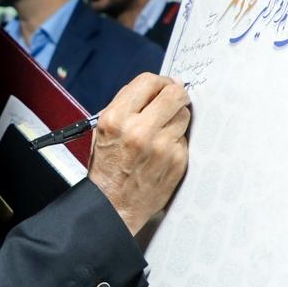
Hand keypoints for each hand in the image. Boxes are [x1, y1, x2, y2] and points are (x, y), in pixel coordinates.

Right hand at [87, 74, 190, 234]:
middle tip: (174, 99)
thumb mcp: (103, 130)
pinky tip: (163, 151)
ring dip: (177, 117)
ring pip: (184, 114)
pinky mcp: (176, 160)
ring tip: (164, 130)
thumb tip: (155, 87)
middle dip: (176, 93)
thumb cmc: (107, 166)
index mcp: (116, 118)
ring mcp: (161, 146)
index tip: (163, 86)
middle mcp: (139, 130)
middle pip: (174, 93)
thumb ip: (126, 105)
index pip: (148, 81)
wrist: (112, 205)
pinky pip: (184, 138)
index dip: (160, 81)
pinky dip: (176, 140)